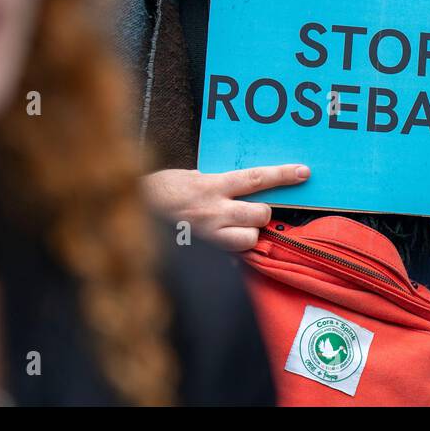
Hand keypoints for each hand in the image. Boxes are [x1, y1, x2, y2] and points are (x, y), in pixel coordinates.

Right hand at [142, 164, 309, 251]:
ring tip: (234, 229)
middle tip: (250, 211)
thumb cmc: (157, 193)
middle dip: (261, 214)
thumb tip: (239, 183)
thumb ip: (215, 181)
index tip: (304, 173)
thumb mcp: (188, 177)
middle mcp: (213, 212)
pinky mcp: (203, 255)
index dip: (283, 175)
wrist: (125, 217)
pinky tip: (219, 246)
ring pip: (249, 240)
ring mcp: (208, 237)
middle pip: (260, 214)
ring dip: (248, 235)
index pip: (256, 178)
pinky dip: (230, 252)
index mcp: (211, 186)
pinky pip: (229, 257)